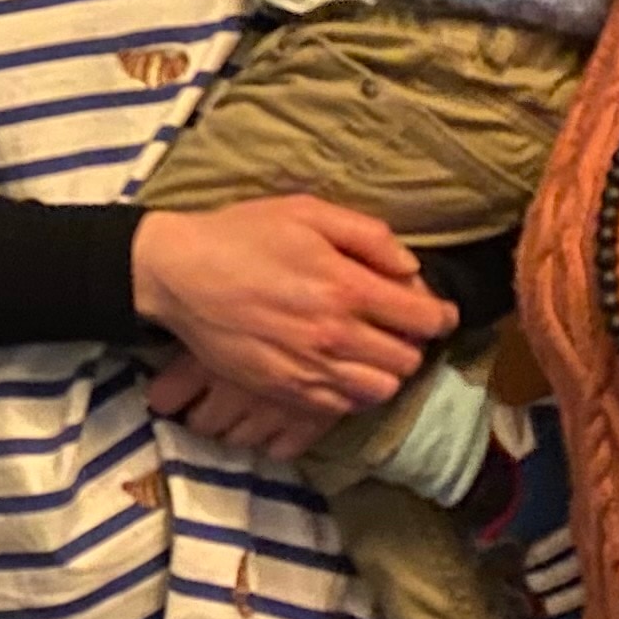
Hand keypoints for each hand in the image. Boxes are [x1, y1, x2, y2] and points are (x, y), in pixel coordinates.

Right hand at [130, 196, 451, 455]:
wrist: (179, 274)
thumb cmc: (242, 235)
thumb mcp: (306, 212)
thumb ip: (368, 235)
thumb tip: (410, 267)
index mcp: (346, 287)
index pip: (423, 319)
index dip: (439, 316)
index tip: (435, 312)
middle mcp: (334, 335)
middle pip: (408, 359)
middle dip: (412, 342)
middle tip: (397, 327)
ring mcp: (309, 368)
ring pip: (380, 389)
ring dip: (385, 371)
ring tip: (371, 351)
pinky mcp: (285, 390)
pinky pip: (342, 407)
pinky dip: (353, 392)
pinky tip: (340, 368)